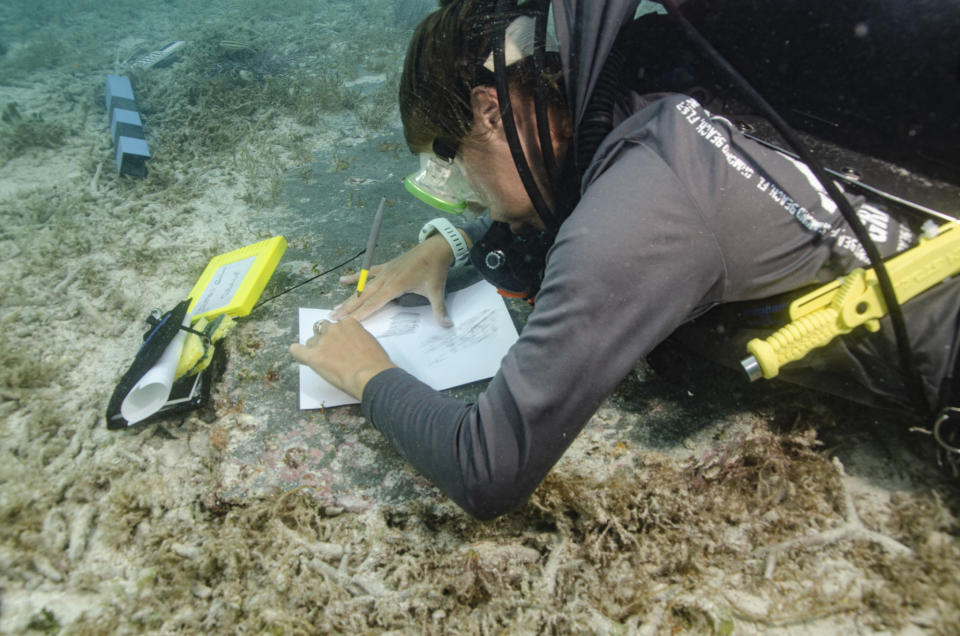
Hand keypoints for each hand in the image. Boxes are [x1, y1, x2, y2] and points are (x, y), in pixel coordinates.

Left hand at [289, 318, 395, 399]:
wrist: (371, 376)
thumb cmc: (377, 363)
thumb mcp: (371, 343)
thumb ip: (357, 339)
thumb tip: (352, 346)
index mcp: (349, 323)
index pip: (337, 325)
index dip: (337, 336)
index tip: (340, 345)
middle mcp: (334, 328)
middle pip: (322, 330)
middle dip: (325, 340)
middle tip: (332, 354)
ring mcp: (322, 341)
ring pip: (311, 341)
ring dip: (315, 349)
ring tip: (324, 362)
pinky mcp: (313, 356)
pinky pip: (297, 350)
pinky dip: (297, 352)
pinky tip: (300, 356)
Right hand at [332, 233, 467, 326]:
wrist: (436, 248)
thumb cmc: (435, 270)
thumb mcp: (437, 291)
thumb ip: (439, 310)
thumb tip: (447, 326)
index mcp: (395, 286)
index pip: (374, 304)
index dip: (360, 314)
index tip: (348, 324)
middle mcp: (386, 279)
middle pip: (363, 296)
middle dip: (348, 308)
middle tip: (332, 318)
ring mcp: (385, 271)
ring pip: (363, 287)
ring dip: (349, 297)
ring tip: (335, 307)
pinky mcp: (387, 266)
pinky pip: (368, 273)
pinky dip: (356, 277)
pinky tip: (342, 280)